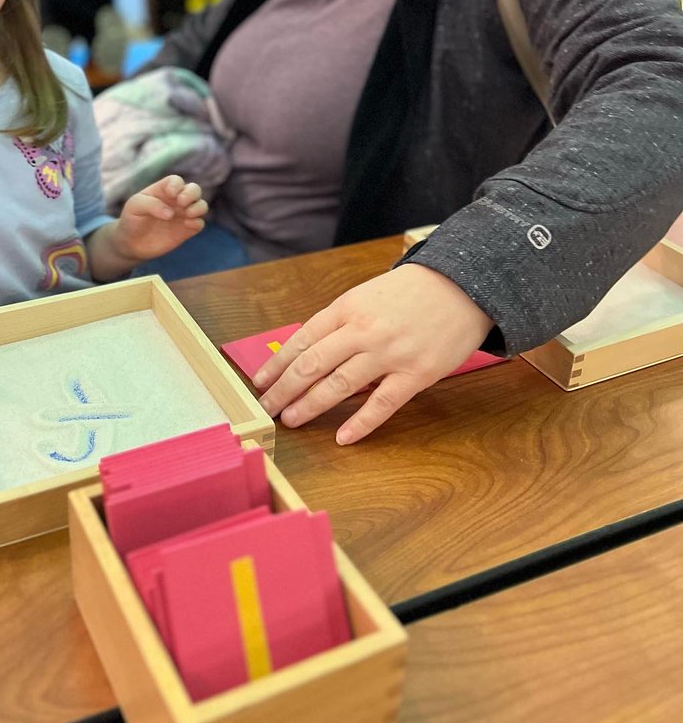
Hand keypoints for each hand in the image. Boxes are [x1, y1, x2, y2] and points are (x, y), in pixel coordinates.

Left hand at [114, 175, 207, 262]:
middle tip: (181, 202)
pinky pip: (199, 223)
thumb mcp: (135, 206)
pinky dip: (197, 222)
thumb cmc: (131, 219)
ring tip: (187, 214)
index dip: (176, 185)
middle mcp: (176, 201)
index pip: (176, 181)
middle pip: (194, 189)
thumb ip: (151, 204)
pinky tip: (186, 225)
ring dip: (198, 207)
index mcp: (163, 190)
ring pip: (201, 205)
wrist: (130, 244)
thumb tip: (171, 214)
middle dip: (192, 193)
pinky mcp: (186, 230)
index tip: (170, 194)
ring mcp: (182, 215)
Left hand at [252, 264, 492, 443]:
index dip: (277, 365)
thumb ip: (339, 323)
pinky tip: (342, 437)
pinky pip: (382, 403)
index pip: (301, 340)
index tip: (260, 383)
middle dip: (283, 389)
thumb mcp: (366, 296)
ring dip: (310, 405)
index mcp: (346, 308)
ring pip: (339, 385)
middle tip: (266, 408)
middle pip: (312, 365)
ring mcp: (389, 353)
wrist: (462, 285)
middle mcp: (363, 330)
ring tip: (291, 420)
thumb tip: (306, 354)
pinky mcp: (416, 373)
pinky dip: (360, 423)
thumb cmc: (410, 293)